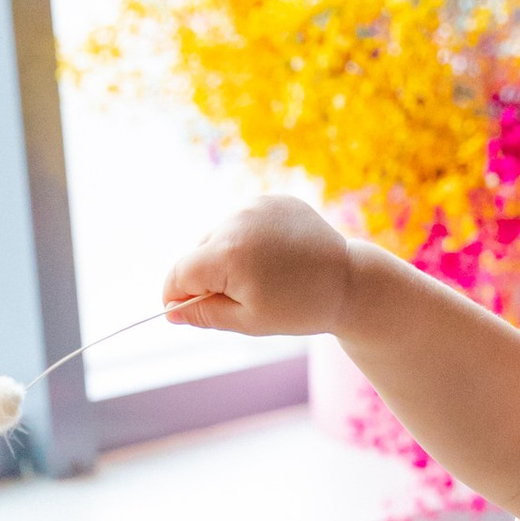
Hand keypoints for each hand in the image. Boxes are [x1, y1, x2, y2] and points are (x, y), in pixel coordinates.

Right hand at [164, 192, 359, 338]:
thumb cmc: (299, 308)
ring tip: (261, 275)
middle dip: (207, 276)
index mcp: (228, 255)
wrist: (348, 281)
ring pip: (219, 235)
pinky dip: (247, 239)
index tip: (184, 310)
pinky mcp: (271, 200)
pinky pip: (242, 222)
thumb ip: (204, 314)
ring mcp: (255, 206)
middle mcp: (237, 222)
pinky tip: (273, 256)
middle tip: (240, 297)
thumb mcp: (248, 321)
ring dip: (226, 256)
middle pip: (197, 253)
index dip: (177, 295)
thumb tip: (171, 312)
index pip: (180, 274)